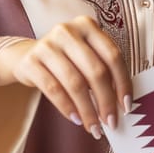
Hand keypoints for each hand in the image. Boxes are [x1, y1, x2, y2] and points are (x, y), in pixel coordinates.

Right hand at [0, 16, 131, 138]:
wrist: (26, 55)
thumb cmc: (66, 58)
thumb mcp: (85, 54)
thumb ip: (103, 70)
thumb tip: (121, 104)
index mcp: (87, 25)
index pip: (112, 55)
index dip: (123, 83)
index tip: (127, 106)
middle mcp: (67, 31)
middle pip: (95, 71)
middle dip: (106, 101)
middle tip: (111, 122)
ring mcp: (47, 44)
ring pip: (75, 83)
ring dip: (88, 110)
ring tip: (94, 127)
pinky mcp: (31, 61)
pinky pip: (53, 89)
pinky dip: (67, 108)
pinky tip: (76, 119)